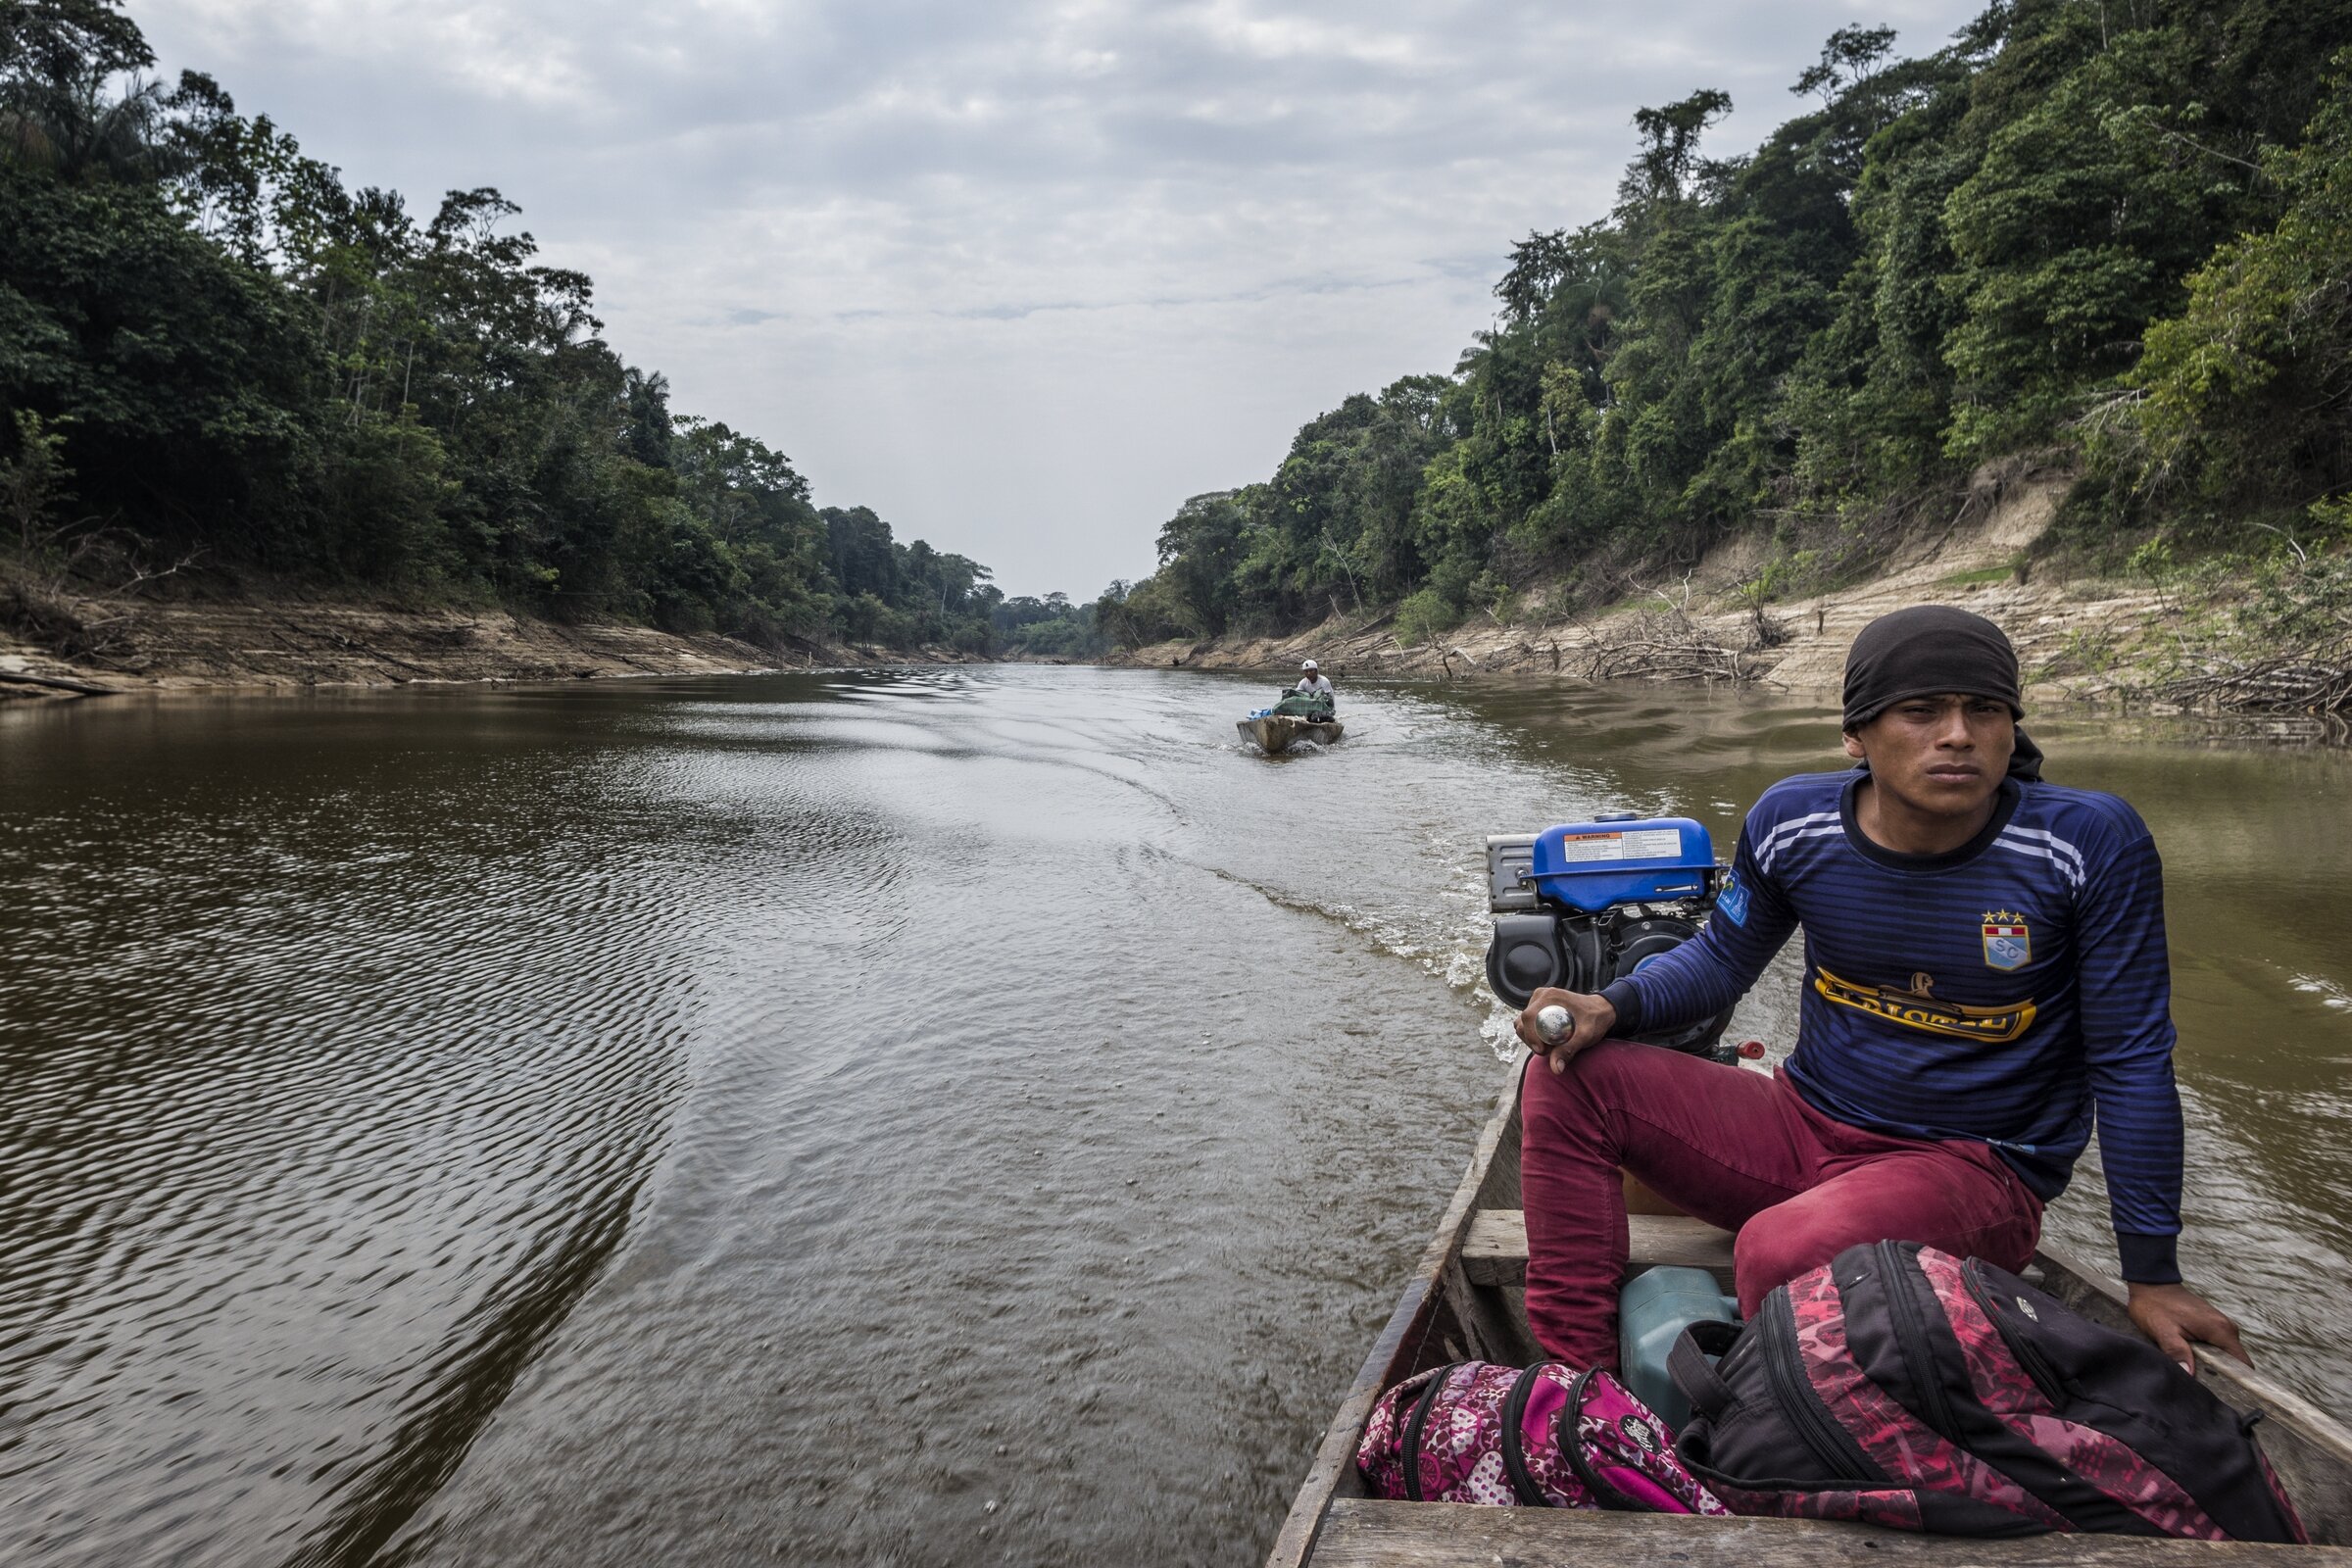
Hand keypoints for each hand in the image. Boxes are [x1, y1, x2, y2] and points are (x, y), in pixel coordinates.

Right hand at [1513, 988, 1615, 1073]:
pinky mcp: (1539, 1007)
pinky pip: (1528, 1023)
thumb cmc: (1595, 1021)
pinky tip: (1548, 1042)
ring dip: (1531, 1039)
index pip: (1528, 1016)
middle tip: (1548, 1051)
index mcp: (1549, 997)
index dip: (1530, 1036)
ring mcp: (1539, 1001)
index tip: (1542, 1051)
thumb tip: (1556, 1069)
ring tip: (1549, 1047)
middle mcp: (1541, 996)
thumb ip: (1569, 1050)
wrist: (1601, 1011)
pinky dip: (1533, 1034)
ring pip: (1523, 1023)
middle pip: (1523, 1021)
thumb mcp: (1584, 1036)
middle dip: (1531, 1040)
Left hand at [2127, 1281, 2250, 1373]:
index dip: (2237, 1381)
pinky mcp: (2213, 1325)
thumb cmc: (2155, 1306)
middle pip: (2234, 1362)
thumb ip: (2177, 1352)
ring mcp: (2221, 1326)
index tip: (2224, 1393)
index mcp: (2220, 1330)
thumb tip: (2190, 1375)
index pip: (2242, 1364)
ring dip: (2213, 1365)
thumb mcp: (2162, 1330)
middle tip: (2201, 1384)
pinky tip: (2192, 1360)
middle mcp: (2226, 1328)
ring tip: (2194, 1371)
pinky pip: (2217, 1347)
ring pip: (2225, 1355)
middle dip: (2221, 1375)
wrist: (2151, 1283)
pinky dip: (2208, 1356)